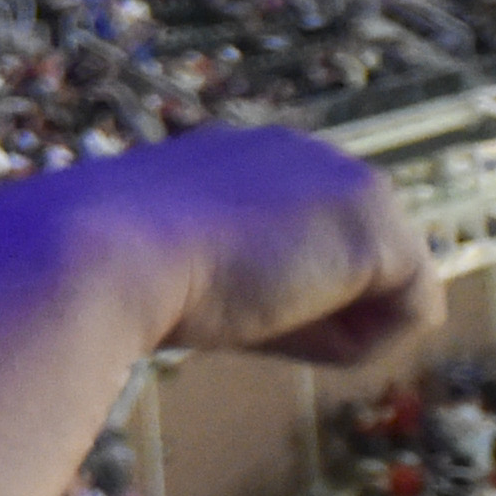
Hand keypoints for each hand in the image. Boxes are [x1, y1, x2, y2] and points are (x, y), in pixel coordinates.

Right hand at [74, 128, 441, 370]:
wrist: (87, 256)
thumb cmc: (95, 272)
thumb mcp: (149, 265)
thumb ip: (202, 270)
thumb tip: (222, 313)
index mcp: (240, 156)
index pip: (293, 241)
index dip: (257, 291)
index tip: (190, 298)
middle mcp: (301, 152)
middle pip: (344, 268)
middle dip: (298, 309)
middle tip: (216, 306)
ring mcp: (346, 182)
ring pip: (376, 295)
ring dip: (316, 326)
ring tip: (239, 308)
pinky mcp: (378, 229)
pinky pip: (408, 316)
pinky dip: (350, 343)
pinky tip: (278, 320)